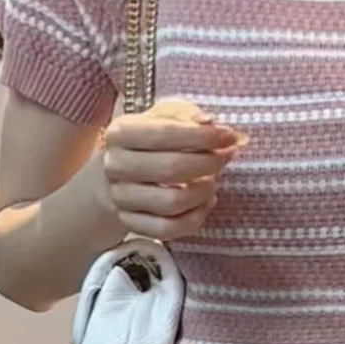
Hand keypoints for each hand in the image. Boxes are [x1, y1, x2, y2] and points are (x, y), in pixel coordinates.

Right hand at [101, 100, 242, 240]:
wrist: (117, 172)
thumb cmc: (150, 140)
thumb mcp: (164, 116)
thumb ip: (187, 114)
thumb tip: (208, 122)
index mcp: (121, 133)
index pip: (165, 133)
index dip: (203, 136)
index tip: (229, 136)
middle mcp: (115, 165)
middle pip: (172, 168)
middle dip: (209, 163)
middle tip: (225, 157)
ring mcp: (120, 197)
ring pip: (172, 203)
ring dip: (204, 191)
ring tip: (214, 179)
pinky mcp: (130, 223)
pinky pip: (169, 229)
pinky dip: (195, 218)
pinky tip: (206, 201)